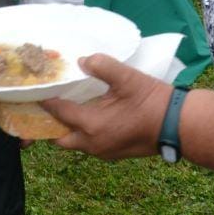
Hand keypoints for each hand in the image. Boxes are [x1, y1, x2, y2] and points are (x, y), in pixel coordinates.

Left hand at [40, 55, 171, 160]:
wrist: (178, 125)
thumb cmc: (152, 101)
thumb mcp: (127, 77)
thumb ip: (102, 66)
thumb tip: (82, 60)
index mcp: (91, 125)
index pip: (58, 112)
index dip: (45, 100)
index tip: (35, 90)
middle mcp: (92, 144)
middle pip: (60, 137)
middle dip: (50, 124)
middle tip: (48, 104)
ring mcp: (104, 152)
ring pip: (75, 143)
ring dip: (68, 128)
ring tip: (66, 108)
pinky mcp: (114, 154)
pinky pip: (89, 145)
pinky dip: (83, 133)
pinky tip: (88, 115)